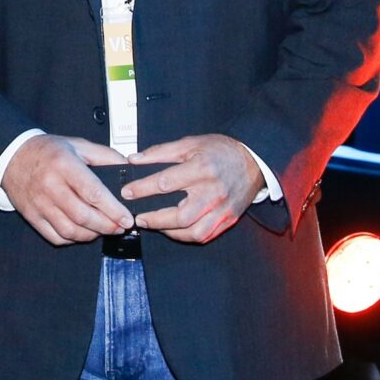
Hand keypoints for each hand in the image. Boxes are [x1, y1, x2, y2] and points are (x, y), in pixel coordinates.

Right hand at [0, 134, 132, 246]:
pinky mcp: (32, 216)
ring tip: (103, 230)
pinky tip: (82, 233)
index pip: (92, 192)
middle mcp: (50, 185)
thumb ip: (105, 155)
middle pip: (83, 216)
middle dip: (107, 226)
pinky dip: (73, 240)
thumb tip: (129, 168)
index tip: (127, 219)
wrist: (13, 156)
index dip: (113, 209)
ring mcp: (39, 203)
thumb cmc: (48, 151)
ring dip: (92, 235)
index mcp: (64, 164)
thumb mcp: (78, 145)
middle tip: (120, 228)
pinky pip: (55, 237)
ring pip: (70, 230)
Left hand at [123, 134, 260, 244]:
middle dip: (155, 219)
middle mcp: (213, 191)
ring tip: (154, 224)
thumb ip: (160, 152)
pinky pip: (205, 236)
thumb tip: (134, 160)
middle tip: (138, 217)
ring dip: (169, 232)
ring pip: (193, 231)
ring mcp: (223, 209)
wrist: (252, 160)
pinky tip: (173, 230)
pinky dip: (185, 236)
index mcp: (202, 168)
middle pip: (181, 215)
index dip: (142, 189)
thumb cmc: (220, 150)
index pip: (166, 182)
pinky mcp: (228, 219)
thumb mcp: (190, 143)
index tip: (127, 192)